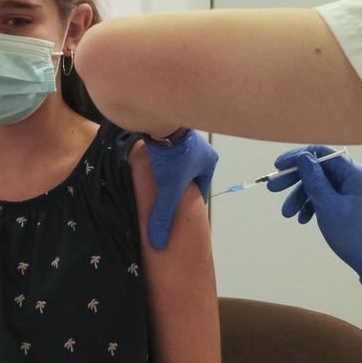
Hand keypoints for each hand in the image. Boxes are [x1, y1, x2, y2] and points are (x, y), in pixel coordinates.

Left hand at [144, 130, 217, 249]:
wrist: (159, 120)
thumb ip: (163, 215)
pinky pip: (169, 149)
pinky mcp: (172, 129)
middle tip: (170, 197)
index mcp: (209, 161)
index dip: (193, 201)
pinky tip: (152, 163)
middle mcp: (202, 148)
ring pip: (180, 160)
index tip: (184, 210)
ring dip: (171, 170)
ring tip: (159, 182)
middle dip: (182, 186)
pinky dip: (163, 157)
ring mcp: (187, 136)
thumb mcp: (169, 189)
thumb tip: (159, 242)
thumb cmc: (172, 154)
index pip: (202, 187)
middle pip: (191, 174)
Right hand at [268, 145, 361, 288]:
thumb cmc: (352, 233)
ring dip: (300, 197)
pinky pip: (323, 196)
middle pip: (316, 168)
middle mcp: (351, 176)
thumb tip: (302, 156)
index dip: (297, 156)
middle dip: (294, 179)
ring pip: (317, 184)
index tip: (278, 166)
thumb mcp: (328, 206)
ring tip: (287, 214)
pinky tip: (303, 219)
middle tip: (273, 188)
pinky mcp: (344, 201)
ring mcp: (348, 188)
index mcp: (353, 172)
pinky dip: (310, 205)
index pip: (320, 153)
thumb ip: (314, 179)